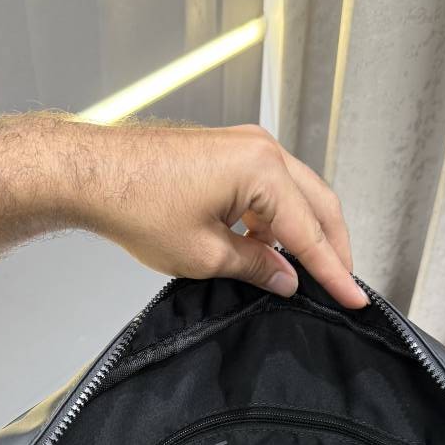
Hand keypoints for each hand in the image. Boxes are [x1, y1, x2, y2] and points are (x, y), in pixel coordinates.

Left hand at [71, 121, 364, 308]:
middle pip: (317, 204)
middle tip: (340, 285)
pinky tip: (266, 249)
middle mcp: (262, 149)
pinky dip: (276, 219)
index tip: (354, 298)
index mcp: (263, 170)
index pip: (311, 232)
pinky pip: (269, 188)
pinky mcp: (227, 152)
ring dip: (303, 232)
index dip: (334, 272)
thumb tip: (287, 279)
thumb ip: (256, 267)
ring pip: (296, 194)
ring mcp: (245, 146)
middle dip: (331, 247)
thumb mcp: (204, 255)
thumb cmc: (137, 205)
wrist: (90, 173)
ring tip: (303, 274)